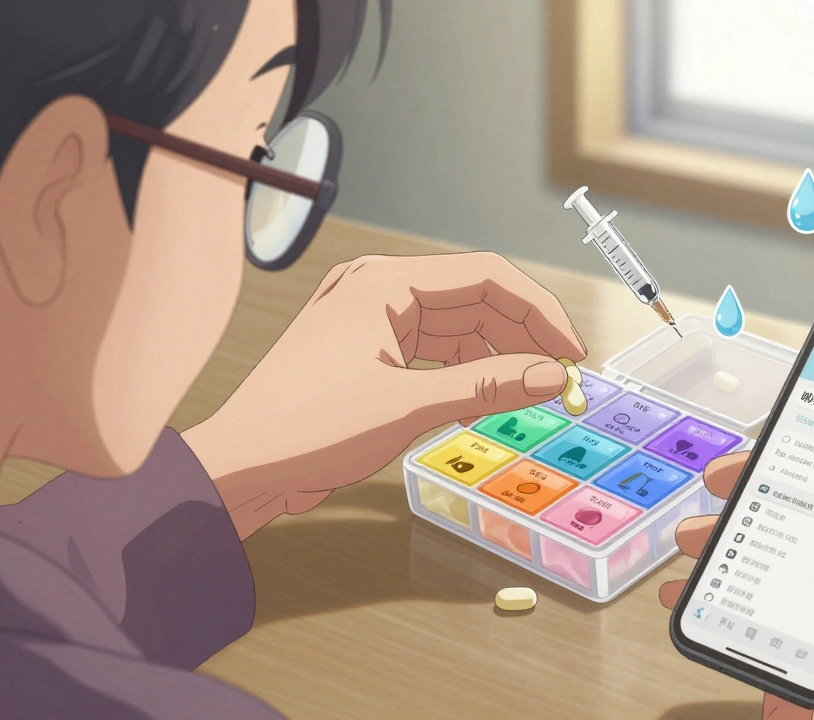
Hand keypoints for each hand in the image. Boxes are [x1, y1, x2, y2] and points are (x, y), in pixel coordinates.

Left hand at [183, 252, 585, 538]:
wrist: (241, 467)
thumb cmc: (306, 427)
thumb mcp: (407, 406)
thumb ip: (486, 386)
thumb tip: (552, 376)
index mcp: (383, 282)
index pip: (485, 275)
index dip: (538, 310)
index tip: (573, 349)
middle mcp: (378, 290)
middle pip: (474, 299)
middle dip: (521, 336)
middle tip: (562, 376)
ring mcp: (371, 322)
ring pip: (456, 328)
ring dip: (495, 356)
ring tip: (531, 390)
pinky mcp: (367, 354)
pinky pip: (433, 352)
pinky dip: (465, 373)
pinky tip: (487, 398)